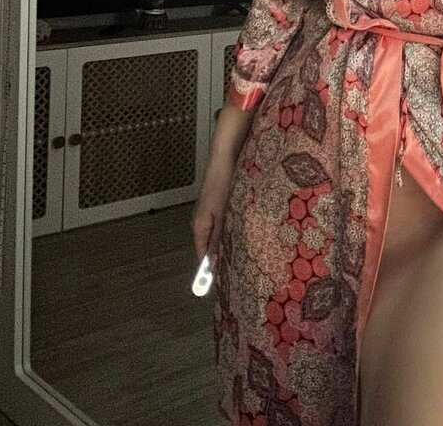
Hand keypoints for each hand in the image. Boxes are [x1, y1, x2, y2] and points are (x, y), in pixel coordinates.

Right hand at [192, 150, 236, 272]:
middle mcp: (202, 221)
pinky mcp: (218, 205)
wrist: (225, 158)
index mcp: (199, 226)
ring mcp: (210, 212)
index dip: (210, 270)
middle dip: (221, 258)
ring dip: (227, 244)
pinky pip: (223, 224)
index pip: (202, 255)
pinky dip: (230, 231)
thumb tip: (213, 264)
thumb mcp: (223, 214)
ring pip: (218, 235)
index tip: (220, 285)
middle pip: (210, 246)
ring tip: (243, 257)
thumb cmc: (223, 184)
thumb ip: (218, 238)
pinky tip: (244, 234)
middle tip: (237, 273)